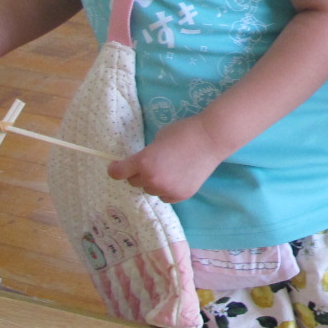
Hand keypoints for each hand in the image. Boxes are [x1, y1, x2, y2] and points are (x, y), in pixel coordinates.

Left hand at [108, 116, 224, 203]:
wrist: (212, 138)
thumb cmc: (184, 131)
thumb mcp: (158, 139)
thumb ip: (147, 155)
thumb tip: (142, 166)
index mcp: (144, 163)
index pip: (118, 173)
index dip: (116, 169)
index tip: (117, 167)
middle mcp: (152, 180)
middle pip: (134, 182)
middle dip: (139, 173)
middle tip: (153, 163)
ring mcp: (167, 190)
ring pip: (150, 190)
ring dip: (154, 182)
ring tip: (169, 169)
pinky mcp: (180, 196)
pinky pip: (165, 196)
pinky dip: (168, 188)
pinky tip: (178, 176)